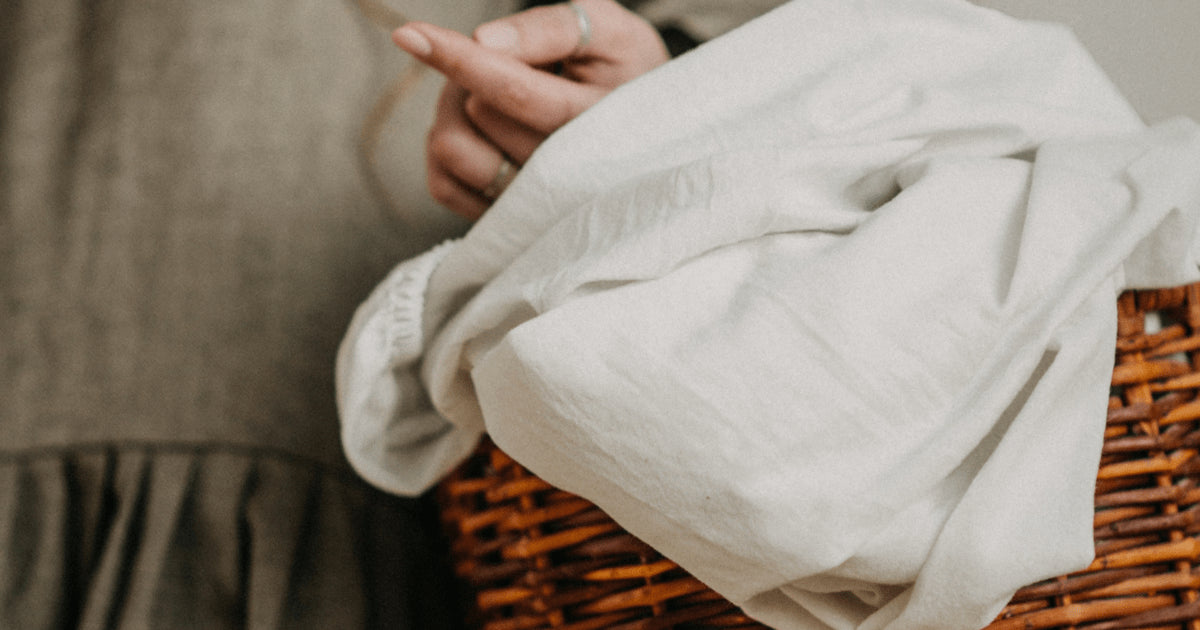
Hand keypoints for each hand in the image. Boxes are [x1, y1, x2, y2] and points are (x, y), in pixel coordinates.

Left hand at [394, 0, 669, 218]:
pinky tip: (478, 132)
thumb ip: (552, 28)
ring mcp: (535, 207)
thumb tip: (484, 43)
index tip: (411, 35)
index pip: (515, 91)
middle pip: (477, 115)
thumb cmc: (623, 66)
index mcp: (598, 120)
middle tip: (501, 63)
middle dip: (471, 75)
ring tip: (487, 95)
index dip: (461, 59)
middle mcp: (567, 175)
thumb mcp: (608, 29)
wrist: (648, 126)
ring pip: (453, 151)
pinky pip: (443, 185)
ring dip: (455, 110)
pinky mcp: (507, 223)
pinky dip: (445, 149)